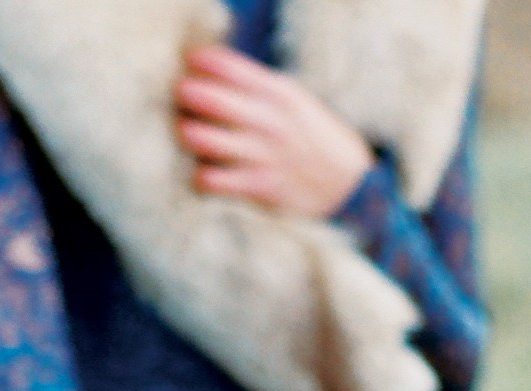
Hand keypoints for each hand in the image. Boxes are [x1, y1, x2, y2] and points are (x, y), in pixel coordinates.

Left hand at [174, 43, 372, 219]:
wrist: (350, 186)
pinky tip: (201, 173)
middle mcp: (271, 121)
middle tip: (180, 92)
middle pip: (218, 101)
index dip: (207, 62)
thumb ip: (263, 91)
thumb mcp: (297, 104)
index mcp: (281, 94)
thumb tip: (222, 78)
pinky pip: (219, 181)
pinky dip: (204, 176)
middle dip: (192, 93)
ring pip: (212, 141)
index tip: (192, 62)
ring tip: (184, 130)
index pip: (234, 68)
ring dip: (190, 133)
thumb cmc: (315, 141)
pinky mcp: (261, 188)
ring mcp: (264, 155)